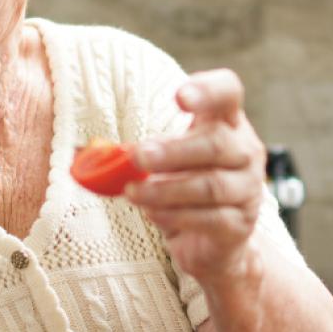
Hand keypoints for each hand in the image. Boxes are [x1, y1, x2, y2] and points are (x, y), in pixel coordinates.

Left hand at [127, 69, 266, 281]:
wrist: (212, 240)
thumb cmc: (183, 185)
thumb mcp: (164, 160)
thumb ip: (136, 151)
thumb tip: (84, 156)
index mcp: (227, 122)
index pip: (227, 92)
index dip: (207, 90)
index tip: (178, 97)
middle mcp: (245, 150)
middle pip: (216, 143)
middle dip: (173, 150)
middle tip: (137, 156)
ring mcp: (248, 189)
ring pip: (210, 185)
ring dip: (165, 188)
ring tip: (132, 192)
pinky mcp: (240, 224)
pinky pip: (209, 218)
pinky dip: (175, 215)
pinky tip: (151, 213)